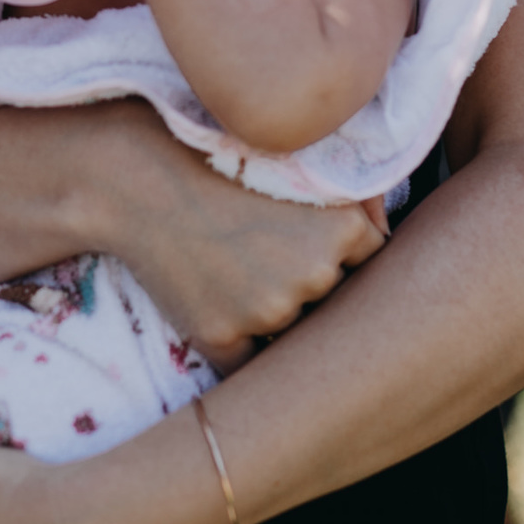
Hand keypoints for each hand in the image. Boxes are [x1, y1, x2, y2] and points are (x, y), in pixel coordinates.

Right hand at [91, 100, 385, 368]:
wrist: (136, 178)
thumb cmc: (215, 161)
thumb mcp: (293, 163)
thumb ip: (355, 195)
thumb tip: (387, 228)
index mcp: (342, 228)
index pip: (369, 259)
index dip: (338, 249)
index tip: (303, 232)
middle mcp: (314, 274)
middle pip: (332, 298)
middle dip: (308, 280)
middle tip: (262, 248)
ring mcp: (269, 312)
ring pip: (292, 331)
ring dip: (273, 312)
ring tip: (232, 265)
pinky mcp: (224, 339)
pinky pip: (250, 362)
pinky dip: (238, 342)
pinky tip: (213, 299)